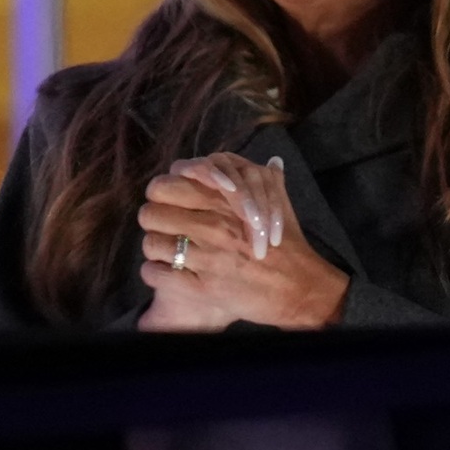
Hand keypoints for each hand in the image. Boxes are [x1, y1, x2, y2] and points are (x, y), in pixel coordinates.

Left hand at [136, 153, 349, 329]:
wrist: (299, 288)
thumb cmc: (288, 246)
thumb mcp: (282, 205)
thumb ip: (270, 180)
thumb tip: (272, 161)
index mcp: (227, 202)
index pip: (167, 185)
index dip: (164, 192)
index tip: (173, 202)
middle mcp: (214, 225)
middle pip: (151, 214)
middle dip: (154, 220)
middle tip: (165, 227)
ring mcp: (206, 257)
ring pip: (151, 244)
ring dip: (156, 248)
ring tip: (167, 251)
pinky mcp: (201, 287)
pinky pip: (156, 274)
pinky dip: (156, 273)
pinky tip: (169, 271)